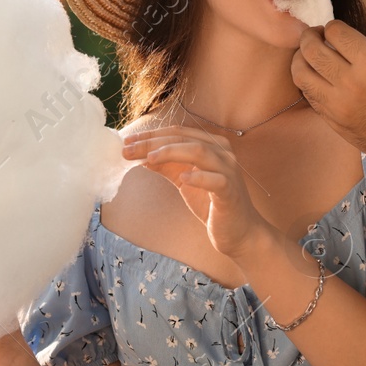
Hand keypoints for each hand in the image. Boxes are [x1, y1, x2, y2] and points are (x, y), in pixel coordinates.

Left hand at [120, 125, 274, 262]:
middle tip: (127, 149)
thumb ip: (166, 166)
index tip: (126, 142)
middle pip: (183, 139)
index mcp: (211, 145)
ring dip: (171, 152)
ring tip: (148, 158)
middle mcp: (221, 152)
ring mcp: (228, 170)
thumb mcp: (184, 180)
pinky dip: (198, 177)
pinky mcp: (230, 192)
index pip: (176, 133)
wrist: (239, 233)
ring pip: (199, 151)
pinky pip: (215, 180)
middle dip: (152, 143)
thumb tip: (140, 156)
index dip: (150, 135)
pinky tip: (183, 178)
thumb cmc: (212, 204)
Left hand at [292, 21, 365, 161]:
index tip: (334, 29)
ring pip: (300, 73)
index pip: (335, 32)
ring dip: (301, 58)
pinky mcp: (332, 120)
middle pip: (311, 49)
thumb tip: (342, 43)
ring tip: (308, 55)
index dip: (332, 26)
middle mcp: (351, 82)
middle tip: (314, 35)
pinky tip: (314, 76)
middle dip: (309, 36)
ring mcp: (338, 104)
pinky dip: (307, 81)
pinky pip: (308, 95)